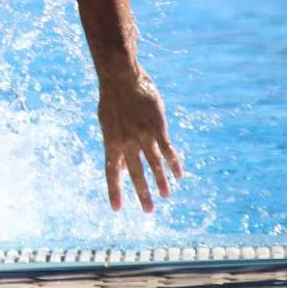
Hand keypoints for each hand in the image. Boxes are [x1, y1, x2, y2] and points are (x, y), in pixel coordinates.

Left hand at [98, 69, 182, 211]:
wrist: (121, 76)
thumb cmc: (112, 99)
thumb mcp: (107, 123)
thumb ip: (115, 145)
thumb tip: (121, 167)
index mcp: (111, 141)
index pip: (112, 172)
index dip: (114, 191)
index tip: (116, 209)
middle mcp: (126, 142)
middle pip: (136, 173)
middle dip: (142, 193)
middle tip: (149, 211)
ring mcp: (143, 134)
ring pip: (154, 164)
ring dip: (161, 181)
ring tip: (166, 196)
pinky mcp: (157, 126)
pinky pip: (168, 150)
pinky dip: (174, 163)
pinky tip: (179, 175)